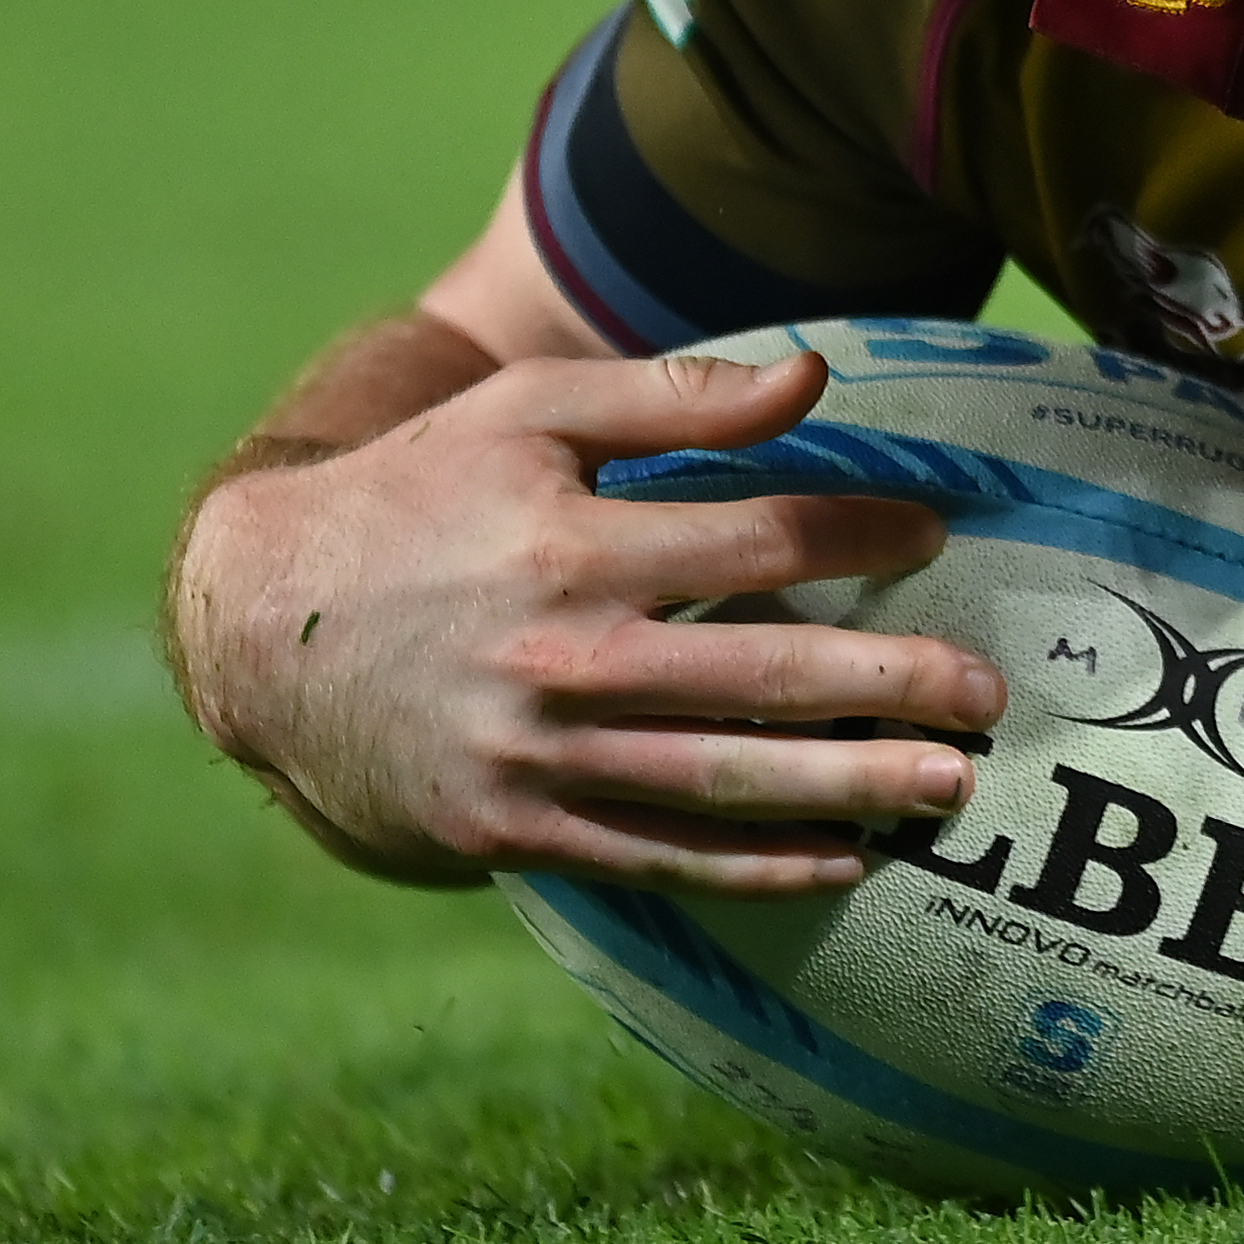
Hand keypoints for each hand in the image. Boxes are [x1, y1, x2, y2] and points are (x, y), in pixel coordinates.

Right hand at [169, 346, 1006, 891]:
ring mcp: (535, 758)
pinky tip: (842, 862)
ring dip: (846, 789)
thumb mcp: (527, 414)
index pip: (757, 539)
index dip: (861, 532)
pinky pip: (656, 857)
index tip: (936, 532)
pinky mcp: (512, 832)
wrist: (257, 628)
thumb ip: (674, 394)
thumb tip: (815, 375)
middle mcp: (560, 658)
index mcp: (572, 544)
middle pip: (760, 677)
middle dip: (889, 687)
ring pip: (721, 784)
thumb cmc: (416, 496)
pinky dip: (753, 867)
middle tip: (987, 696)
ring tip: (947, 789)